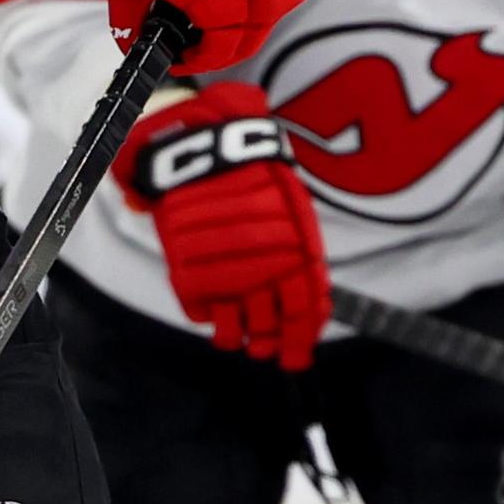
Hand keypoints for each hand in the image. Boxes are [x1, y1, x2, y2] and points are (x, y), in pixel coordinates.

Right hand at [118, 80, 328, 367]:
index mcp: (298, 250)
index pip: (307, 310)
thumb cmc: (252, 173)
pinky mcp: (189, 273)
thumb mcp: (290, 205)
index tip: (297, 356)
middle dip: (271, 346)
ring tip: (240, 343)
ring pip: (236, 328)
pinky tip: (214, 317)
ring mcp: (225, 272)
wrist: (201, 146)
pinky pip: (200, 313)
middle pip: (272, 325)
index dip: (303, 339)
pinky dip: (208, 320)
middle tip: (268, 354)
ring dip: (239, 340)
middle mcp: (264, 266)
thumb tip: (314, 304)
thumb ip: (301, 254)